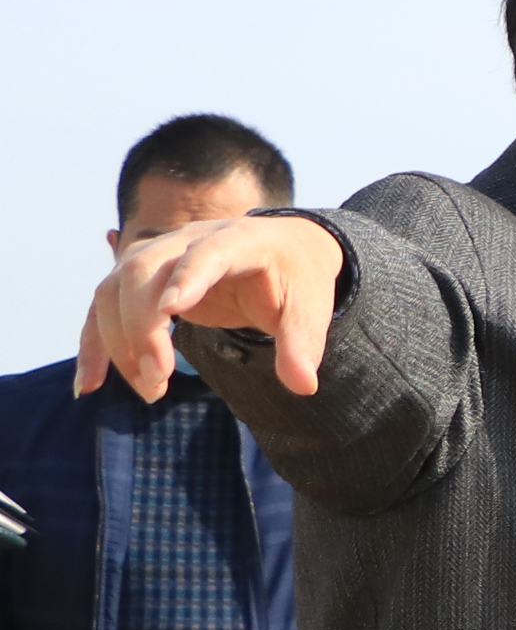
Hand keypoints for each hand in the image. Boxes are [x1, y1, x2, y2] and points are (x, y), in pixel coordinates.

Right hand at [78, 215, 344, 403]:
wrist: (282, 251)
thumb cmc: (297, 279)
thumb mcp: (311, 307)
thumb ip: (304, 342)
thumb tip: (303, 385)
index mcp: (240, 240)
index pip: (207, 253)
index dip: (187, 278)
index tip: (170, 311)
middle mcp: (189, 240)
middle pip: (144, 270)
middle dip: (142, 325)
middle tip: (160, 377)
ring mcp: (158, 255)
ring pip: (115, 289)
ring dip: (118, 341)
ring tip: (150, 390)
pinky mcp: (140, 278)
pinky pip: (103, 308)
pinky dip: (94, 343)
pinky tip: (89, 384)